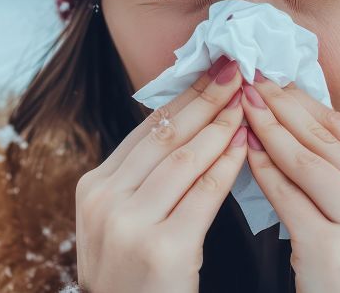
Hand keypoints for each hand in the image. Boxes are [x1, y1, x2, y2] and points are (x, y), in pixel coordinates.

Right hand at [74, 56, 249, 292]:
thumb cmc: (133, 278)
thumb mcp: (117, 223)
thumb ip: (140, 180)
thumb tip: (183, 125)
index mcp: (93, 187)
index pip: (145, 131)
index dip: (182, 97)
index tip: (210, 72)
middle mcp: (105, 200)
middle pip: (164, 135)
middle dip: (204, 97)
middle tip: (235, 68)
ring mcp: (130, 223)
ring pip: (185, 157)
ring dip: (220, 123)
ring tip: (247, 100)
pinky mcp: (162, 248)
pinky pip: (204, 193)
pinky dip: (228, 163)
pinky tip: (245, 144)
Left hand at [240, 73, 339, 292]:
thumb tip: (298, 129)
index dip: (306, 101)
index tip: (276, 80)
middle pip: (327, 140)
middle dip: (284, 105)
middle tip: (252, 78)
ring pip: (309, 162)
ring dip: (272, 128)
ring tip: (245, 104)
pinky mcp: (332, 249)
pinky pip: (290, 198)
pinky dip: (265, 170)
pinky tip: (246, 150)